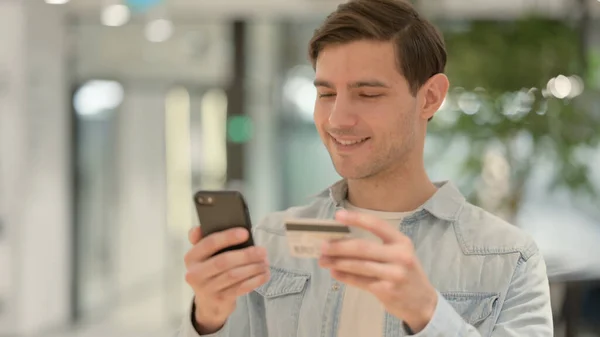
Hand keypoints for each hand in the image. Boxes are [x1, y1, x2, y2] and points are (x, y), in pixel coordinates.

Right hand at [184, 227, 269, 333]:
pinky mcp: (219, 300)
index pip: (209, 243)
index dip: (227, 237)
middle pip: (223, 261)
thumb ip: (203, 240)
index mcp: (191, 257)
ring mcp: (206, 289)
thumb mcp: (203, 256)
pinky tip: (264, 275)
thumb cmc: (210, 271)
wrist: (208, 303)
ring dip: (253, 268)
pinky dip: (254, 281)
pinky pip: (240, 288)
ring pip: (233, 276)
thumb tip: (199, 227)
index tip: (245, 233)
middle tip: (262, 251)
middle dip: (246, 255)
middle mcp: (195, 274)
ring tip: (265, 262)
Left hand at [318, 210, 437, 332]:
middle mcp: (399, 255)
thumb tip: (340, 240)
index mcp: (401, 241)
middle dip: (339, 246)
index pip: (376, 225)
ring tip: (323, 260)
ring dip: (338, 262)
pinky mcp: (387, 290)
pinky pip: (360, 281)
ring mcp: (394, 274)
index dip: (356, 219)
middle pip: (363, 247)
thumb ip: (376, 247)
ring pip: (359, 265)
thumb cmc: (405, 273)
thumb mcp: (399, 255)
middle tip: (322, 245)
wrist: (423, 303)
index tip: (337, 216)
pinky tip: (334, 272)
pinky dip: (345, 276)